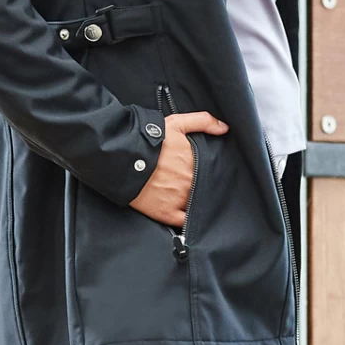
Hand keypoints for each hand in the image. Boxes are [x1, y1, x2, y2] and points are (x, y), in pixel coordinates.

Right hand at [129, 112, 228, 226]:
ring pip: (195, 204)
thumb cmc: (147, 140)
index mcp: (194, 162)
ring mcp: (179, 199)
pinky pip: (183, 222)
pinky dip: (187, 220)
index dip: (211, 173)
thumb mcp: (175, 123)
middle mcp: (189, 182)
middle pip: (204, 188)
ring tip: (186, 198)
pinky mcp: (165, 213)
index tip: (207, 172)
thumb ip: (202, 121)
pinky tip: (185, 215)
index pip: (212, 172)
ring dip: (194, 202)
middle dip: (202, 186)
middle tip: (193, 184)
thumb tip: (224, 128)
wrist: (121, 157)